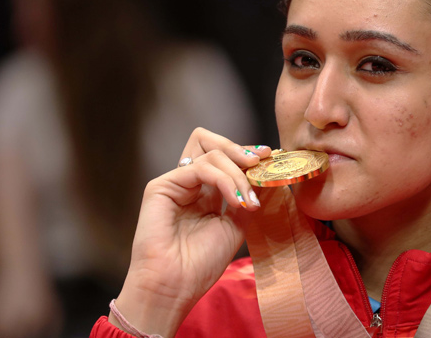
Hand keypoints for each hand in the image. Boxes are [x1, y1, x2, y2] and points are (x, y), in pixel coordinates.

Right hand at [111, 128, 270, 336]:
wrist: (175, 287)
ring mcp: (175, 183)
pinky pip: (200, 168)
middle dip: (240, 149)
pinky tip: (235, 201)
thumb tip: (266, 173)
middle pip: (212, 144)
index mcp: (205, 192)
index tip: (269, 157)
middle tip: (260, 161)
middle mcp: (189, 183)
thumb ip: (247, 197)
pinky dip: (224, 180)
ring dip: (237, 173)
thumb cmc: (201, 264)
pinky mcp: (161, 186)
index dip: (246, 154)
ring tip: (248, 199)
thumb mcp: (236, 225)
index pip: (225, 158)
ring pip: (211, 154)